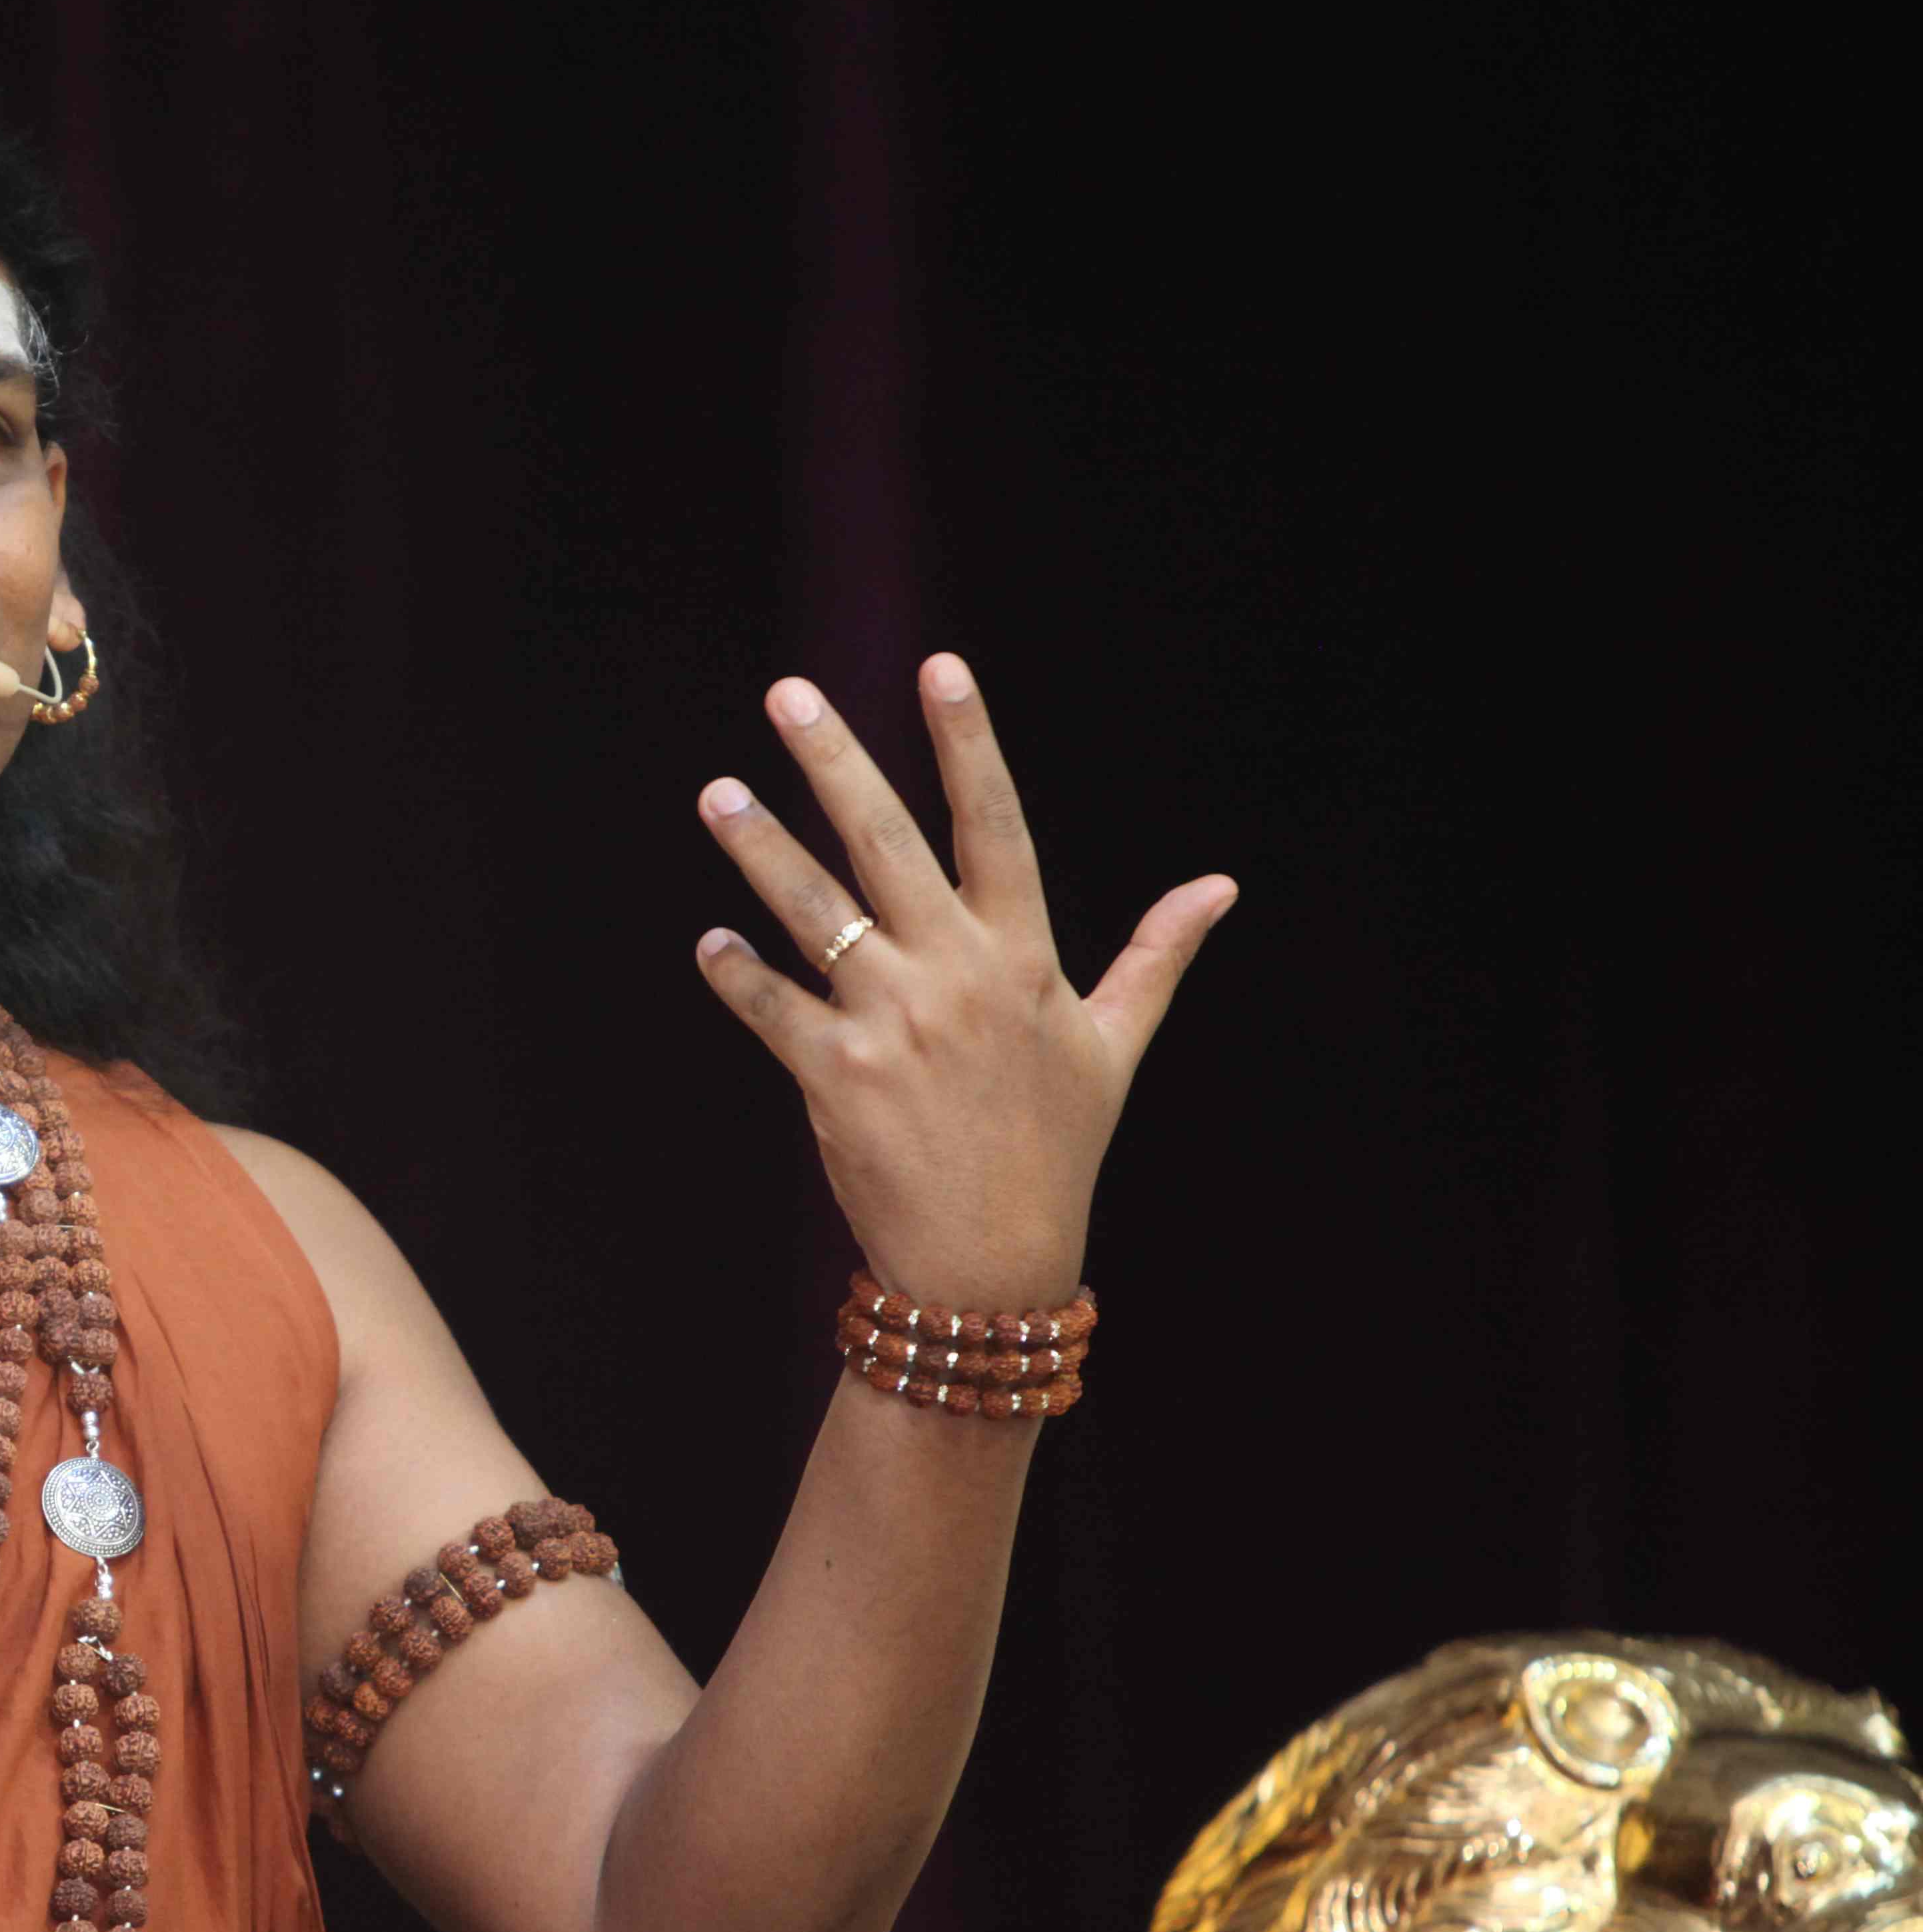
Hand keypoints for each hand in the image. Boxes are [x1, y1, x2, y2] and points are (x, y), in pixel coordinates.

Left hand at [689, 654, 1235, 1309]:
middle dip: (834, 762)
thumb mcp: (1114, 1046)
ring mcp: (892, 1024)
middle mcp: (956, 976)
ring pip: (815, 914)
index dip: (969, 743)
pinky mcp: (836, 1076)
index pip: (996, 824)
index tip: (939, 667)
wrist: (993, 1264)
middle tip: (788, 693)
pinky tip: (710, 941)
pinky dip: (736, 972)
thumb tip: (1221, 885)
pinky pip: (772, 1008)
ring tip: (718, 794)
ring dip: (761, 850)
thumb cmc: (1055, 1147)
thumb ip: (1156, 956)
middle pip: (885, 844)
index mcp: (1022, 958)